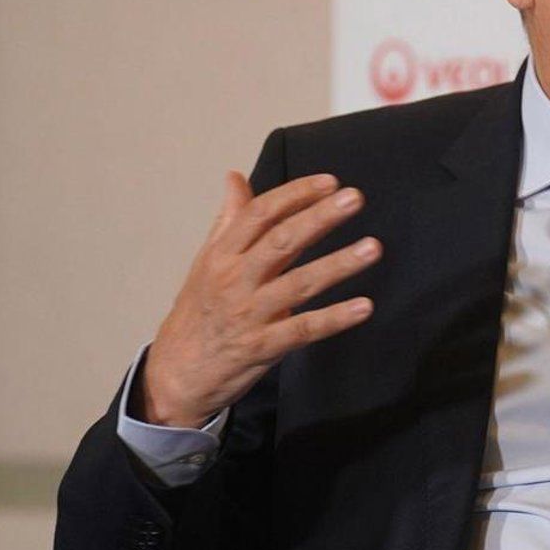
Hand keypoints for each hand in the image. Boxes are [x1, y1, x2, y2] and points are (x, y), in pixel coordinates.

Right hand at [138, 172, 381, 427]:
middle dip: (319, 218)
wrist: (176, 372)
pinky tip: (364, 307)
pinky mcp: (262, 347)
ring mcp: (249, 314)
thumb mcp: (207, 262)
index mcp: (222, 255)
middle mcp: (235, 280)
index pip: (260, 214)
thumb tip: (235, 178)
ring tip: (373, 248)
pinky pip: (303, 330)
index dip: (295, 195)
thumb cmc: (198, 311)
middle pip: (281, 242)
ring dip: (338, 264)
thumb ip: (229, 220)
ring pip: (298, 284)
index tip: (330, 182)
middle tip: (354, 199)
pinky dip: (333, 319)